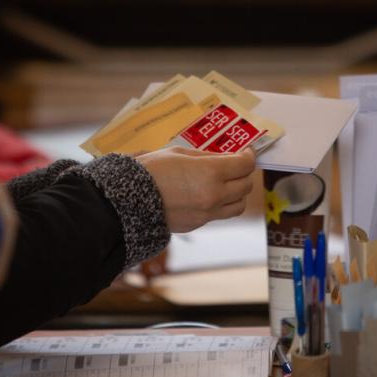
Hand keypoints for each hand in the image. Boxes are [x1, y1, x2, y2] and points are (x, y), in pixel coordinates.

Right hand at [137, 146, 255, 232]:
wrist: (128, 201)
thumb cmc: (151, 170)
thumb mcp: (179, 153)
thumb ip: (206, 156)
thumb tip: (224, 158)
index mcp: (211, 173)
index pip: (244, 165)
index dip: (248, 156)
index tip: (245, 151)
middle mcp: (214, 196)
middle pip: (246, 186)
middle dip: (244, 173)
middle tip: (236, 166)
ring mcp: (207, 213)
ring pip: (238, 206)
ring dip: (237, 193)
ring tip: (227, 183)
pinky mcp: (198, 224)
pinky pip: (219, 214)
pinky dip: (220, 204)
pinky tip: (207, 194)